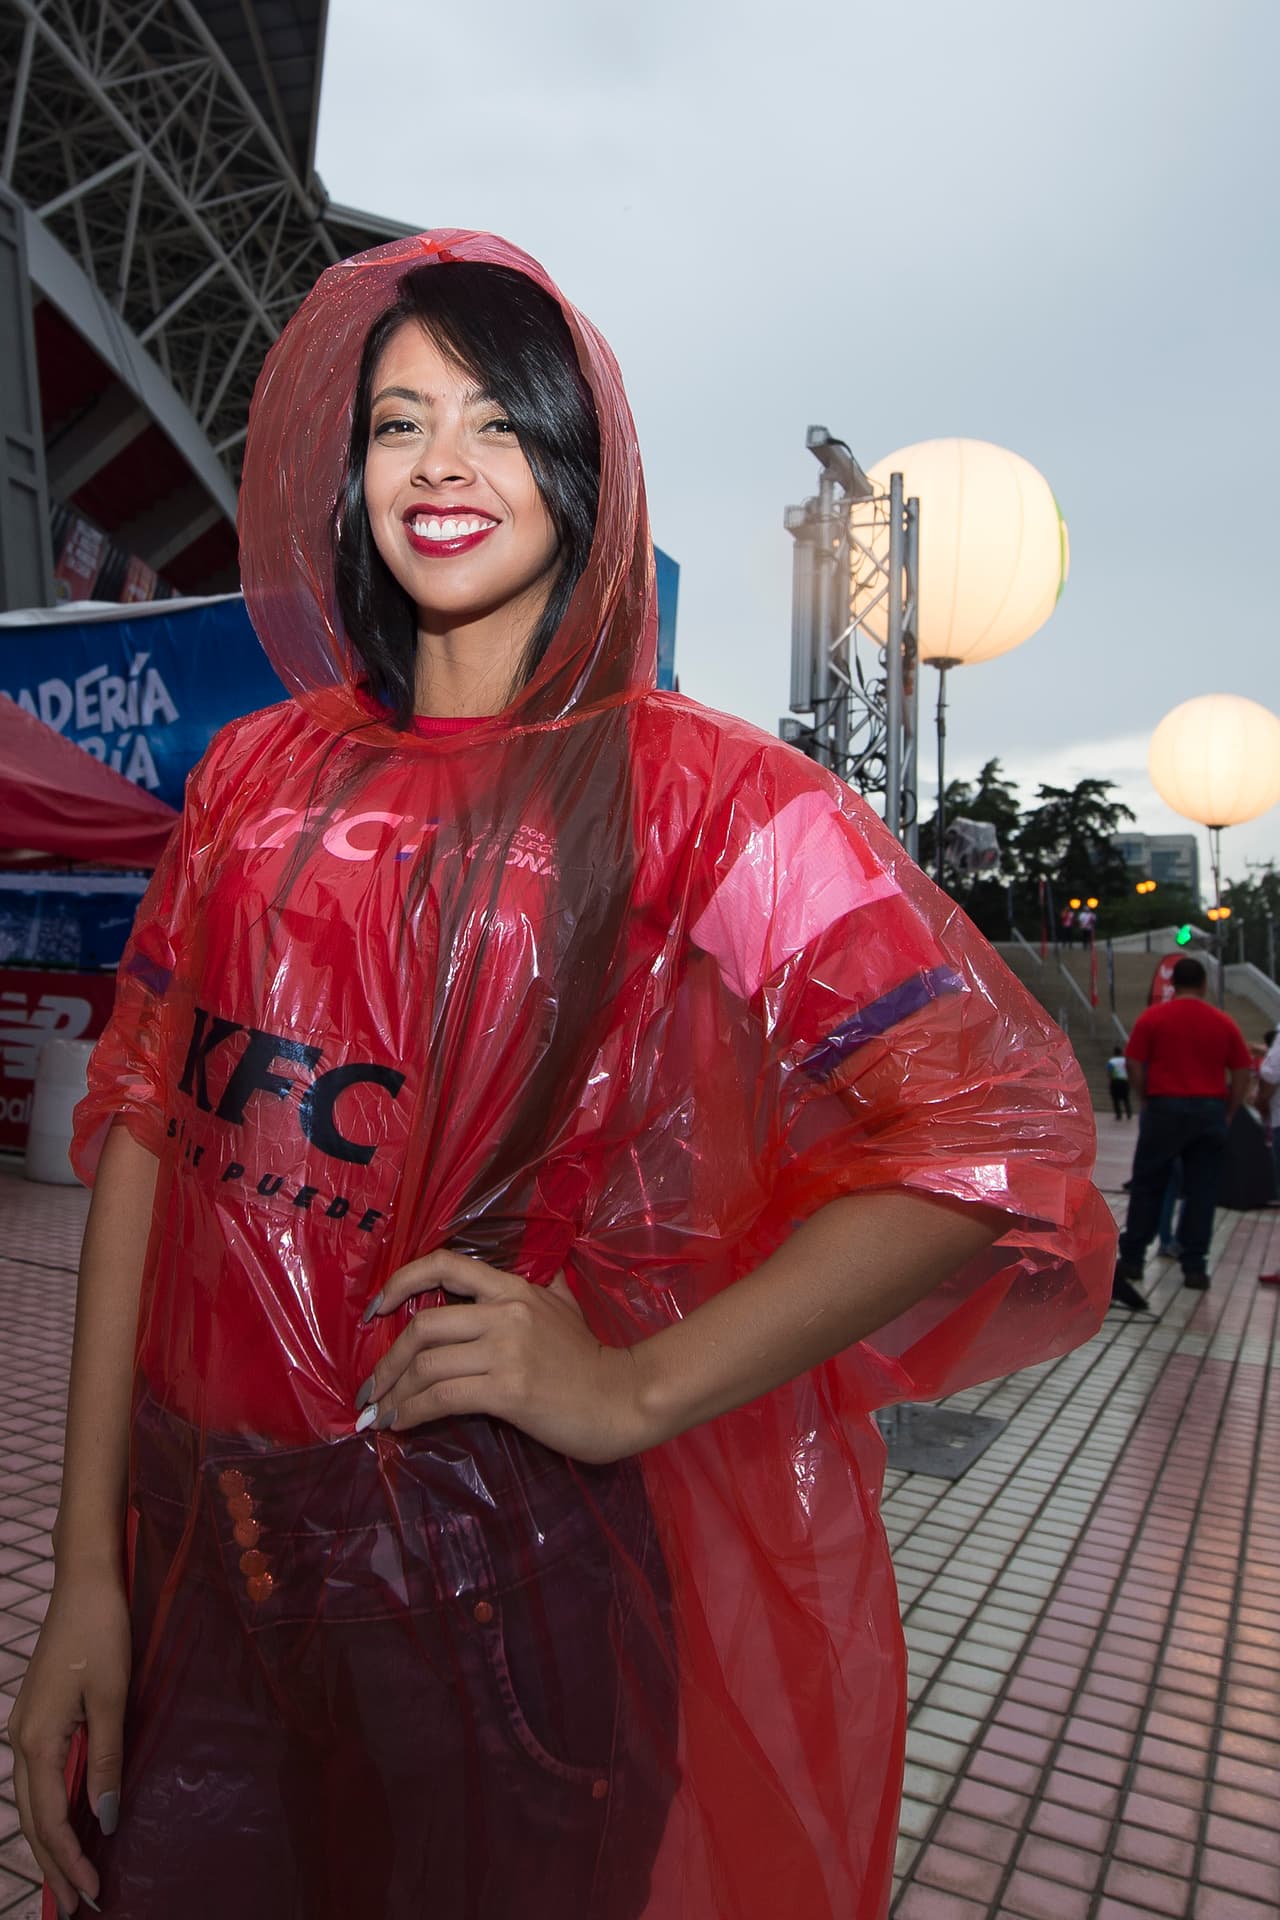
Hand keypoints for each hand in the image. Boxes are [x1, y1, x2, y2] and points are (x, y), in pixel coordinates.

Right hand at [8, 1563, 130, 1914]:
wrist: (85, 1584)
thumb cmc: (102, 1634)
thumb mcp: (113, 1699)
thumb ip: (105, 1760)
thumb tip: (106, 1819)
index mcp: (36, 1741)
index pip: (51, 1820)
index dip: (71, 1860)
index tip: (94, 1894)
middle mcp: (20, 1741)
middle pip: (32, 1820)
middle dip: (54, 1864)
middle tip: (79, 1905)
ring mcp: (24, 1729)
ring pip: (30, 1802)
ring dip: (50, 1840)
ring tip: (72, 1876)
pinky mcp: (35, 1717)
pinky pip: (37, 1778)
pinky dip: (50, 1809)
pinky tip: (69, 1820)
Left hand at [355, 1252, 649, 1463]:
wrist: (621, 1399)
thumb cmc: (590, 1357)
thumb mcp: (565, 1305)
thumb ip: (541, 1287)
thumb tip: (535, 1272)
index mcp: (513, 1287)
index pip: (444, 1265)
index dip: (401, 1282)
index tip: (375, 1309)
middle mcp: (505, 1312)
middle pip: (423, 1327)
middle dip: (387, 1361)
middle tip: (371, 1387)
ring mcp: (506, 1352)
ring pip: (427, 1366)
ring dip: (394, 1393)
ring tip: (379, 1414)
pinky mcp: (508, 1391)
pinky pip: (443, 1398)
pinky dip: (412, 1412)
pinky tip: (401, 1424)